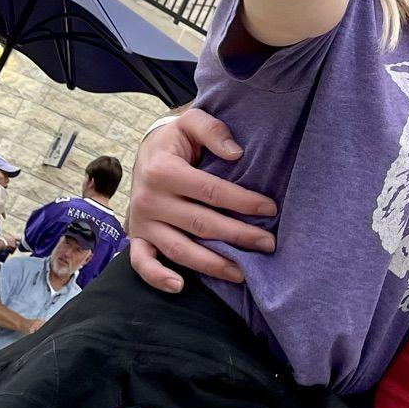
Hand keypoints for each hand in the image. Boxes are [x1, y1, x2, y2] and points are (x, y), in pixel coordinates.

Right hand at [126, 107, 280, 291]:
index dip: (243, 201)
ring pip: (178, 249)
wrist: (144, 152)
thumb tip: (236, 153)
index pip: (211, 191)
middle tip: (268, 244)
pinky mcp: (137, 236)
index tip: (270, 208)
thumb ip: (213, 130)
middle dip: (238, 236)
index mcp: (164, 170)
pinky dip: (157, 277)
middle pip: (201, 224)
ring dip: (212, 264)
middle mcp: (150, 199)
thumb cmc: (176, 139)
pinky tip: (180, 286)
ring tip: (242, 273)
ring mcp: (142, 221)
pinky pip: (141, 263)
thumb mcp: (191, 121)